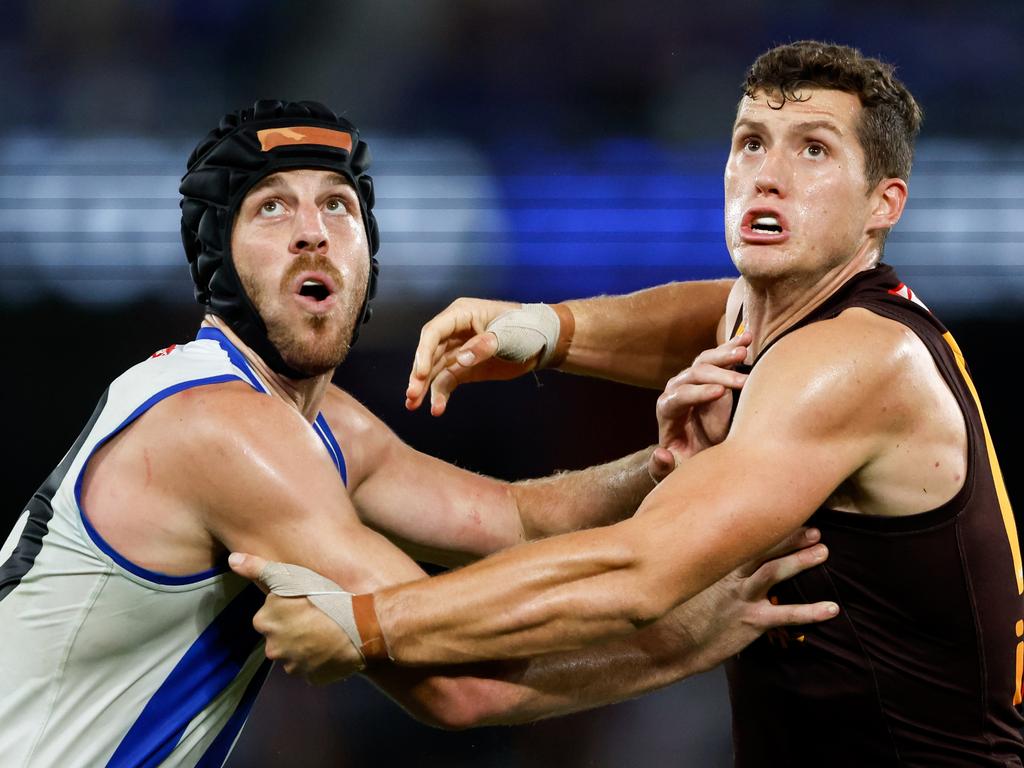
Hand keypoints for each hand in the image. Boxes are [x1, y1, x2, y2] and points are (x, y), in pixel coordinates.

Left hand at [229, 553, 365, 684]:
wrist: (361, 624)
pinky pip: (312, 668)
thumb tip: (233, 559)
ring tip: (328, 630)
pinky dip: (320, 660)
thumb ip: (257, 568)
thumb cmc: (325, 596)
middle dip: (295, 629)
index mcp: (265, 622)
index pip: (271, 616)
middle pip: (281, 637)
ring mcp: (293, 666)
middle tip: (318, 616)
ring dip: (307, 646)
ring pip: (296, 654)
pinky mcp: (312, 679)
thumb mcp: (289, 575)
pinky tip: (333, 646)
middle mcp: (273, 648)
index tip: (306, 603)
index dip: (289, 608)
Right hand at [406, 298, 530, 415]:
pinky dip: (440, 394)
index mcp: (461, 314)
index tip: (420, 374)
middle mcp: (454, 331)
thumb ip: (484, 346)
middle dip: (418, 374)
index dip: (423, 352)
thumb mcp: (507, 334)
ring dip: (423, 387)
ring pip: (433, 369)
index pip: (434, 332)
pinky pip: (447, 381)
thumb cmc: (526, 328)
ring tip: (413, 405)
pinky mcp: (464, 368)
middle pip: (428, 352)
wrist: (543, 342)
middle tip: (411, 394)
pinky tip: (437, 408)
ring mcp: (457, 350)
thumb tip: (460, 359)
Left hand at [649, 331, 750, 481]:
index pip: (677, 396)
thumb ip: (662, 467)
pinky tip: (748, 337)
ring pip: (706, 360)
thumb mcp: (673, 471)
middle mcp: (677, 389)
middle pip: (694, 374)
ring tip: (745, 351)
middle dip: (718, 375)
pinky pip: (719, 357)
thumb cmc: (685, 461)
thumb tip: (661, 454)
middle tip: (742, 380)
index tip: (720, 393)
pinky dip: (733, 346)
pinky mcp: (709, 374)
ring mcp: (693, 379)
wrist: (694, 451)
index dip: (697, 393)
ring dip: (725, 354)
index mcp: (667, 410)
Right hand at [667, 527, 837, 673]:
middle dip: (789, 536)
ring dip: (800, 560)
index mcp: (714, 563)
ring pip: (774, 572)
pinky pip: (786, 615)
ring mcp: (741, 597)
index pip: (742, 536)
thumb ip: (696, 565)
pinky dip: (811, 611)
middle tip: (814, 527)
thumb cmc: (674, 614)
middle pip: (762, 547)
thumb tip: (702, 550)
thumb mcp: (681, 582)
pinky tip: (833, 608)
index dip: (764, 524)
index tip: (783, 510)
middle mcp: (728, 575)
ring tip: (823, 551)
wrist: (668, 646)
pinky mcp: (750, 622)